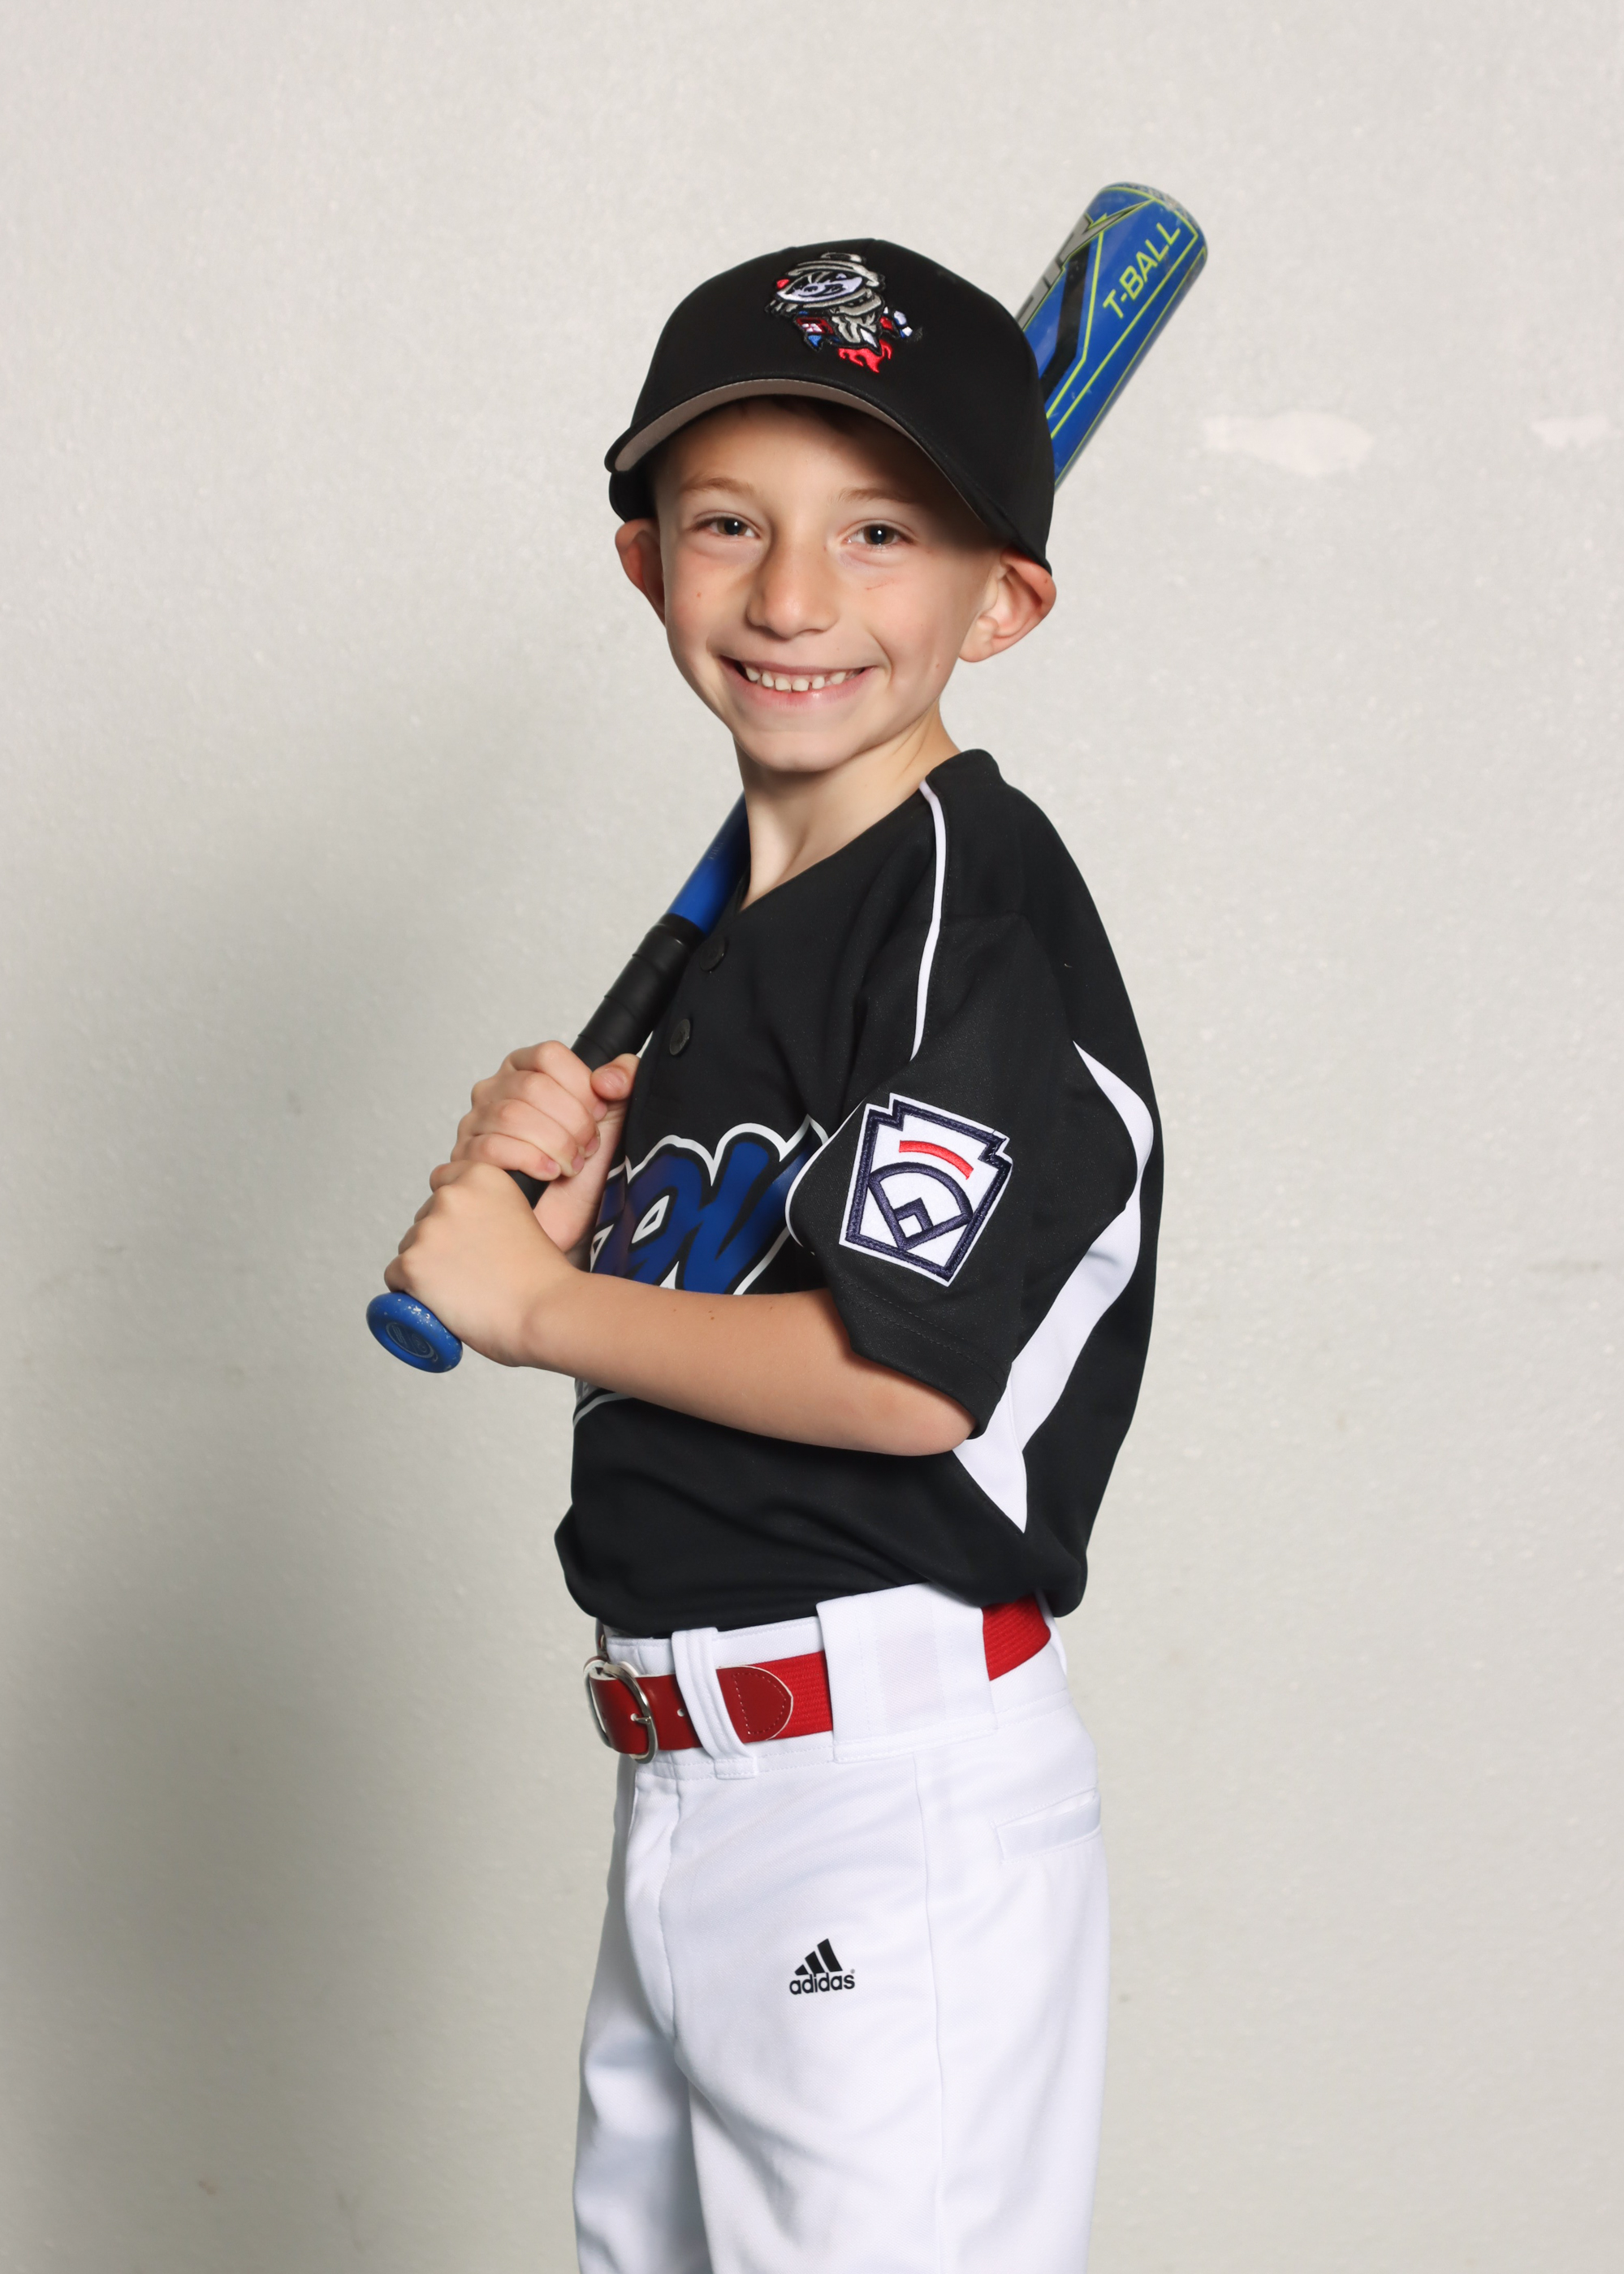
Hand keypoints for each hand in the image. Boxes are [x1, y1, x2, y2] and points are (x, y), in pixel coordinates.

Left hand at [383, 1157, 576, 1366]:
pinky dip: (411, 1293)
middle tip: (469, 1272)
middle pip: (423, 1219)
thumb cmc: (542, 1278)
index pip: (443, 1181)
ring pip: (409, 1250)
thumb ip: (490, 1213)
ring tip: (462, 1291)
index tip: (463, 1235)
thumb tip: (466, 1233)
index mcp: (483, 1177)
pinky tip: (441, 1302)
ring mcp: (429, 1229)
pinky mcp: (412, 1263)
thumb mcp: (522, 1219)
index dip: (451, 1212)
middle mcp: (451, 1195)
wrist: (545, 1311)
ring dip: (425, 1269)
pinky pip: (395, 1278)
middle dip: (437, 1243)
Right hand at [453, 1043, 639, 1254]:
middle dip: (572, 1121)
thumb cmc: (589, 1168)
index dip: (581, 1086)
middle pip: (532, 1086)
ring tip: (571, 1164)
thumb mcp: (618, 1116)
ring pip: (511, 1115)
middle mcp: (495, 1091)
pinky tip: (549, 1172)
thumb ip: (625, 1079)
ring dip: (555, 1143)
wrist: (573, 1220)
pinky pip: (492, 1147)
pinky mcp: (466, 1160)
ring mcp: (475, 1124)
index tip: (598, 1112)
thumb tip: (608, 1079)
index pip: (548, 1055)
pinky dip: (530, 1159)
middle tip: (588, 1147)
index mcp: (527, 1069)